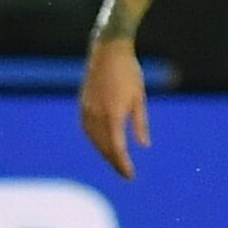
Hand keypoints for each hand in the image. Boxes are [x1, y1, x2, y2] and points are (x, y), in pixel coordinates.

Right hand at [79, 37, 150, 178]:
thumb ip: (140, 124)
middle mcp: (97, 115)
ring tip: (115, 162)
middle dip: (114, 162)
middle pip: (104, 148)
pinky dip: (95, 141)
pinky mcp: (83, 105)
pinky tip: (102, 145)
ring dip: (104, 153)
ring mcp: (87, 110)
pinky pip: (88, 130)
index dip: (123, 164)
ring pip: (94, 141)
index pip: (117, 148)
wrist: (107, 51)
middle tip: (125, 174)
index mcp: (113, 115)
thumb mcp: (139, 98)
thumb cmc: (128, 72)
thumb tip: (143, 146)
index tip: (130, 175)